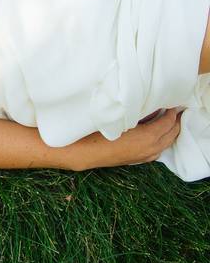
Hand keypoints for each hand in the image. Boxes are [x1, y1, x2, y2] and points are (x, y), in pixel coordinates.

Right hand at [67, 107, 183, 170]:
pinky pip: (158, 150)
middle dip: (176, 122)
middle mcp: (151, 148)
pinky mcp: (139, 160)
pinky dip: (163, 141)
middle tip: (176, 110)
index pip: (168, 122)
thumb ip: (138, 112)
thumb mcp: (120, 118)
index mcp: (148, 137)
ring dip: (170, 132)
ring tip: (169, 121)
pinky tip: (158, 135)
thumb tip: (150, 105)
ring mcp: (146, 156)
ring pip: (166, 143)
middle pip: (172, 134)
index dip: (172, 112)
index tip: (173, 103)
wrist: (87, 152)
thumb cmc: (100, 133)